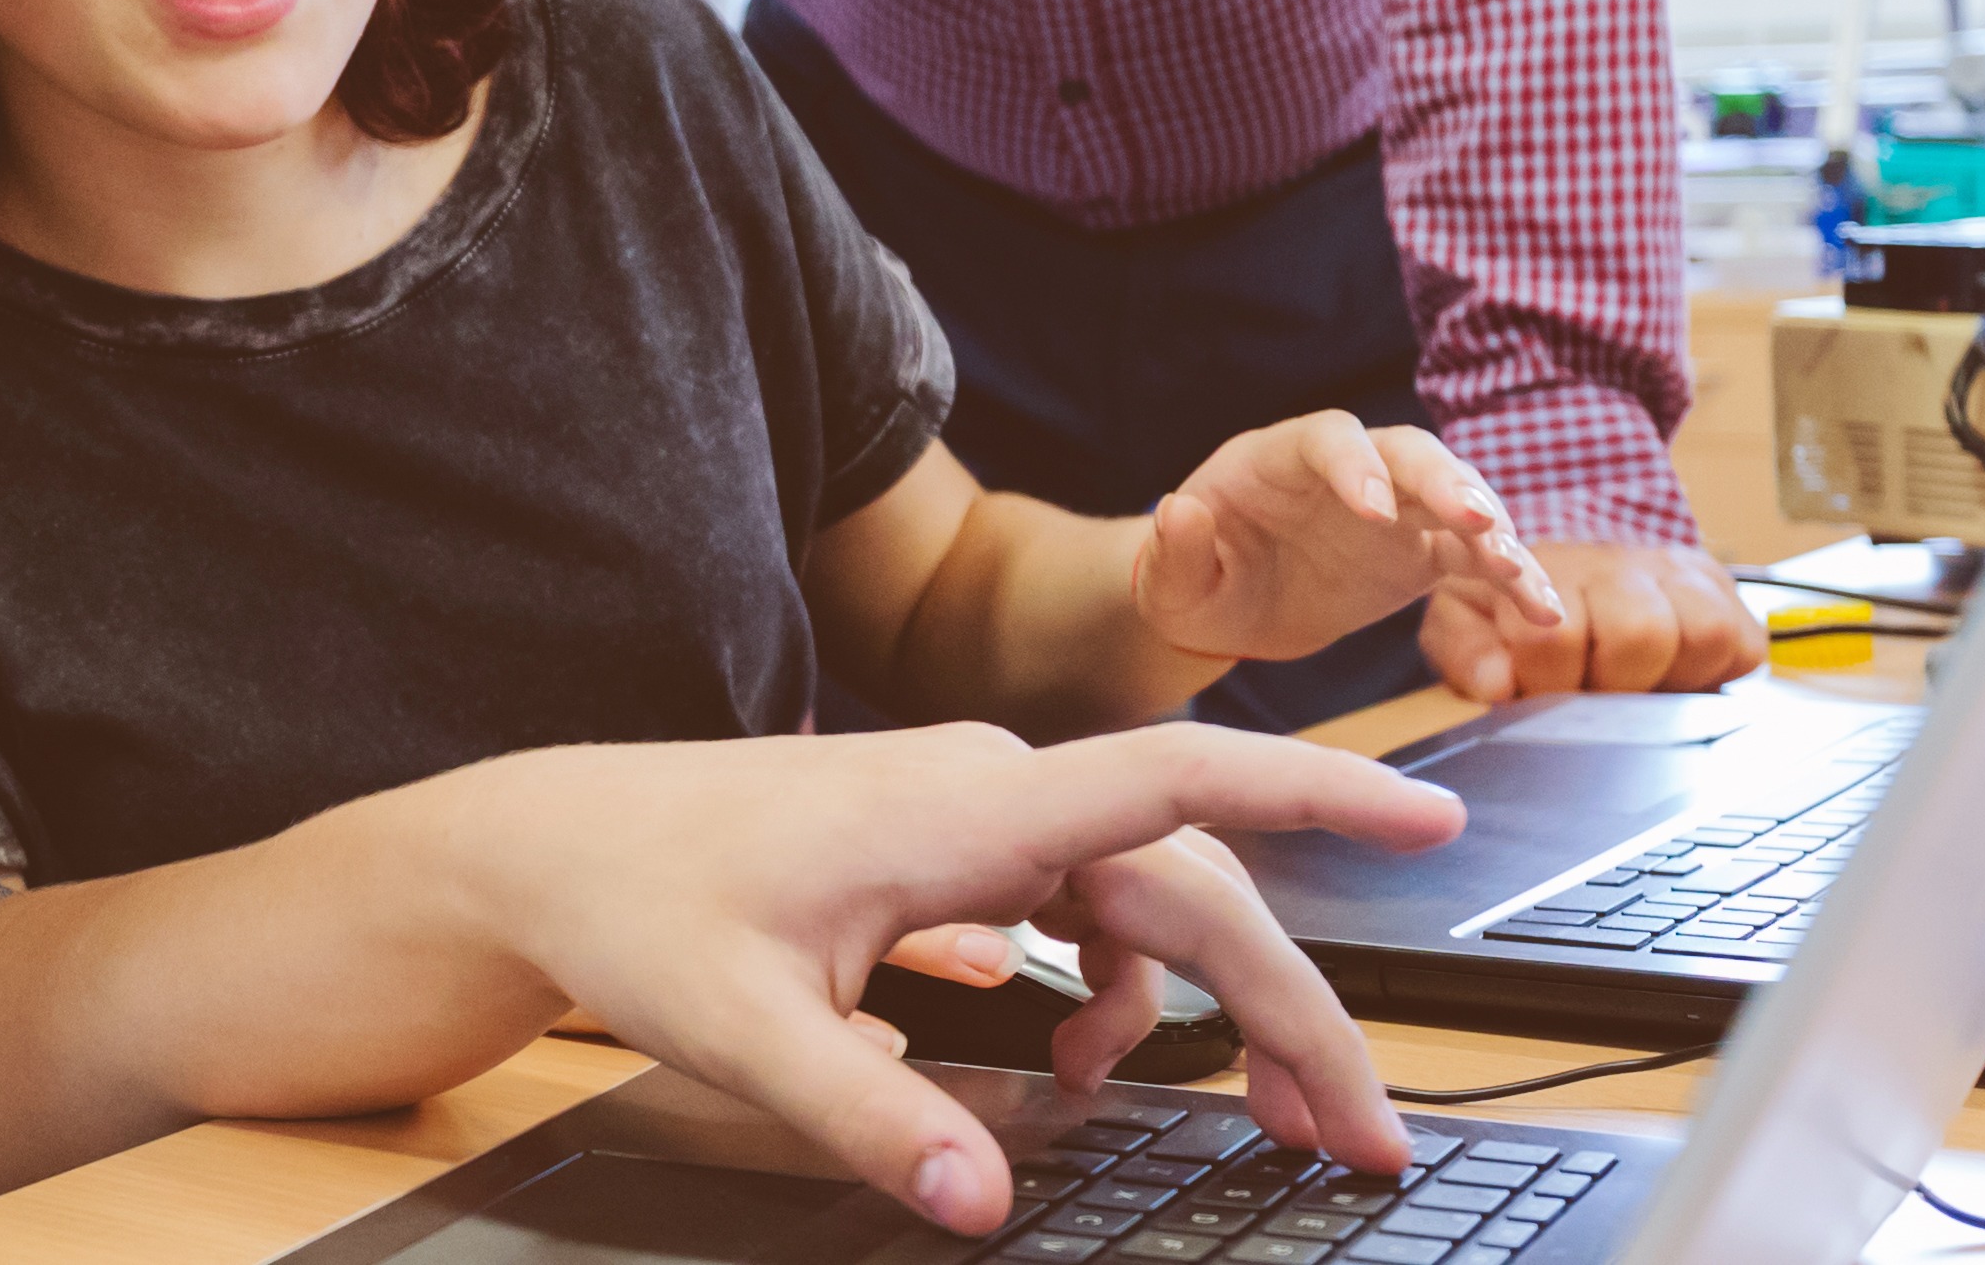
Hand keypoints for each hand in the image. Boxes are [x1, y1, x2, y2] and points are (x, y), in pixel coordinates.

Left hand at [431, 722, 1464, 1236]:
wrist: (549, 845)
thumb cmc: (638, 906)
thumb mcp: (742, 1031)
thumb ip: (871, 1119)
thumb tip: (982, 1206)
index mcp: (966, 808)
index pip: (1180, 778)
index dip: (1318, 790)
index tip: (1436, 812)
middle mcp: (991, 791)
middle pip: (1196, 886)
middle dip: (1293, 1011)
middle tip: (1359, 1137)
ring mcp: (977, 812)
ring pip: (1151, 902)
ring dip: (1216, 1006)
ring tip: (1266, 1120)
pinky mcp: (955, 846)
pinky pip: (1086, 907)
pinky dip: (1119, 988)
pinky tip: (1091, 1062)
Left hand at [1136, 415, 1559, 664]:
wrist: (1228, 608)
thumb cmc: (1193, 584)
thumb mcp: (1169, 581)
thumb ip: (1177, 551)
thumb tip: (1180, 512)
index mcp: (1280, 459)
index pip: (1327, 440)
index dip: (1355, 467)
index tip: (1375, 512)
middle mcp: (1349, 471)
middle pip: (1410, 453)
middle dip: (1446, 482)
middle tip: (1478, 521)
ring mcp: (1395, 510)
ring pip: (1457, 499)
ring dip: (1496, 532)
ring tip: (1522, 578)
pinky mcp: (1422, 554)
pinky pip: (1476, 557)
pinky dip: (1512, 579)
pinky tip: (1541, 610)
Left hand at [1419, 535, 1764, 700]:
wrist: (1566, 557)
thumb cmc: (1514, 604)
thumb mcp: (1467, 621)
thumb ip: (1469, 653)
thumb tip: (1496, 685)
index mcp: (1553, 567)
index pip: (1557, 634)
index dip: (1549, 681)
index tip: (1541, 692)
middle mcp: (1623, 564)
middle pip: (1643, 634)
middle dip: (1616, 682)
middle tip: (1594, 692)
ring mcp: (1680, 576)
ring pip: (1707, 633)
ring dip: (1672, 677)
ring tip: (1636, 686)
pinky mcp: (1724, 595)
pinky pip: (1745, 644)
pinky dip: (1715, 673)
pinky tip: (1674, 677)